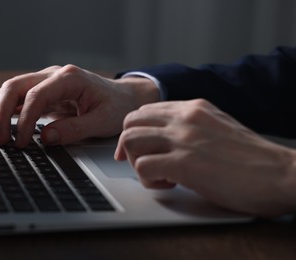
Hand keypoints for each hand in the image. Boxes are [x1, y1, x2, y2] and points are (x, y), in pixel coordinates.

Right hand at [0, 65, 159, 146]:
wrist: (124, 99)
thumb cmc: (117, 107)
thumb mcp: (102, 121)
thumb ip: (74, 130)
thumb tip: (44, 139)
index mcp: (69, 78)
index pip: (36, 95)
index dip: (24, 120)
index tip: (20, 142)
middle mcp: (54, 75)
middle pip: (15, 87)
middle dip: (0, 113)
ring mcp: (47, 82)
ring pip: (12, 91)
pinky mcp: (45, 93)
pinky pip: (19, 100)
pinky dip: (5, 113)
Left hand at [115, 99, 295, 216]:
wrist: (280, 175)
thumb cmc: (251, 158)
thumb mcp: (219, 126)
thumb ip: (192, 125)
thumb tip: (166, 136)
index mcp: (193, 108)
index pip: (145, 111)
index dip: (136, 131)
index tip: (138, 148)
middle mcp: (185, 118)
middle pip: (131, 122)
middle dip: (128, 145)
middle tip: (140, 162)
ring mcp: (183, 138)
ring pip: (131, 140)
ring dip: (136, 162)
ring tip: (158, 175)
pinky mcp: (184, 163)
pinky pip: (142, 167)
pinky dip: (148, 180)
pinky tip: (170, 185)